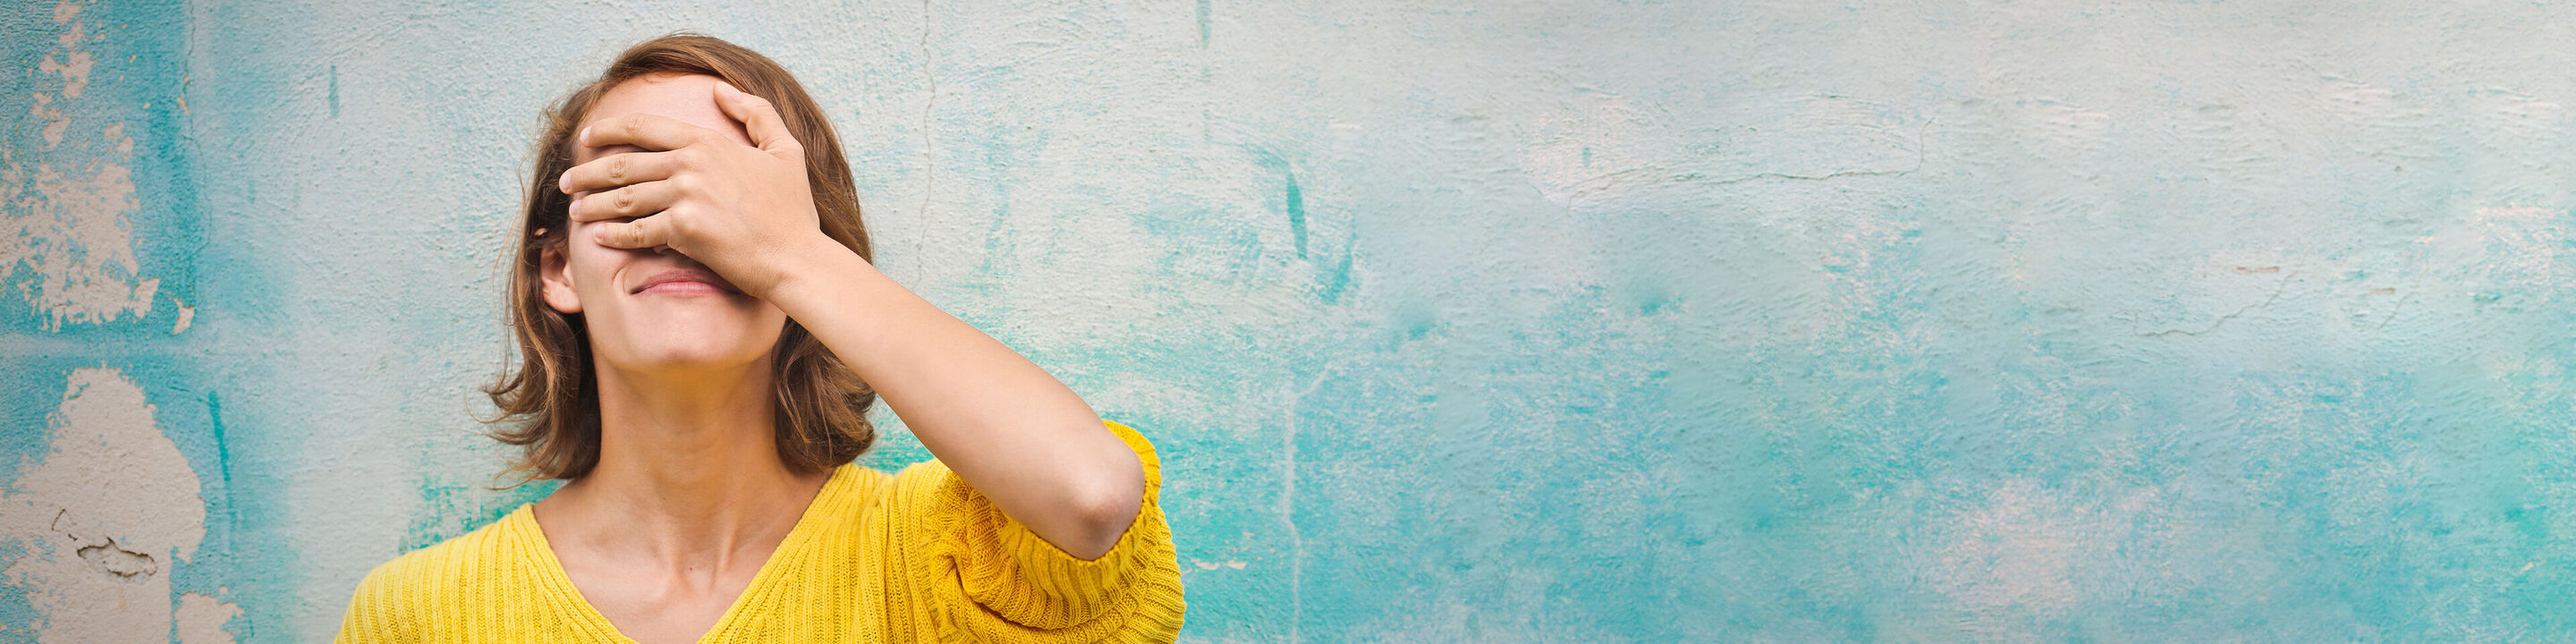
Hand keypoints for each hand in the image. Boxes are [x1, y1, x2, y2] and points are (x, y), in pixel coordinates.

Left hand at [558, 82, 832, 299]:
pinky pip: (636, 231)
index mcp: (707, 142)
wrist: (797, 257)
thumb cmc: (793, 210)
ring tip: (576, 210)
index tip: (586, 139)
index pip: (643, 128)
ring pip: (624, 198)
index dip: (608, 131)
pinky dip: (613, 235)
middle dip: (587, 172)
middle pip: (623, 163)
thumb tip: (722, 90)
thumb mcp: (785, 150)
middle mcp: (691, 164)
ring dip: (593, 204)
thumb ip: (756, 113)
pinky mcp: (683, 231)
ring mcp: (686, 197)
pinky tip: (598, 236)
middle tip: (567, 181)